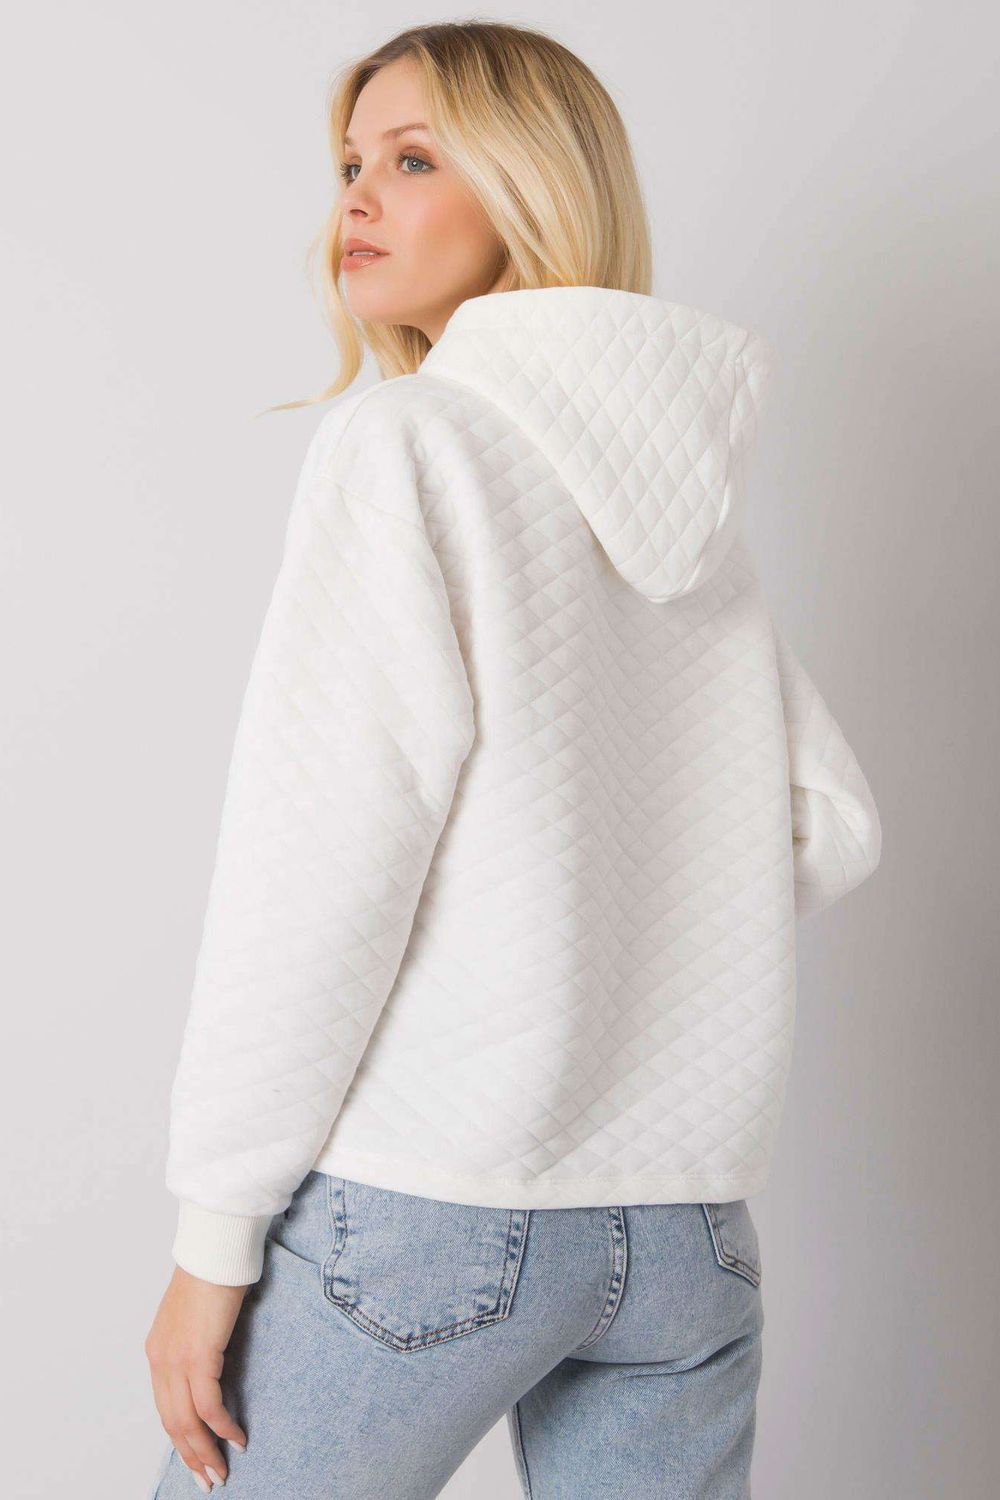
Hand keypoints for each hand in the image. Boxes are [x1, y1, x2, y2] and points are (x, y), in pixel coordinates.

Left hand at [145, 1264, 250, 1489]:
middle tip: (209, 1479)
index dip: (181, 1438)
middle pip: (172, 1422)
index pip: (166, 1407)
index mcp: (157, 1351)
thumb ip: (197, 1342)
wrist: (215, 1249)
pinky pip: (209, 1405)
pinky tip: (237, 1438)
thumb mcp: (196, 1316)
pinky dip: (222, 1427)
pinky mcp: (199, 1357)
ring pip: (187, 1422)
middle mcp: (161, 1361)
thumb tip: (213, 1364)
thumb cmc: (213, 1274)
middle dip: (191, 1455)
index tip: (197, 1458)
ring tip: (221, 1471)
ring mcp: (177, 1360)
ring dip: (205, 1451)